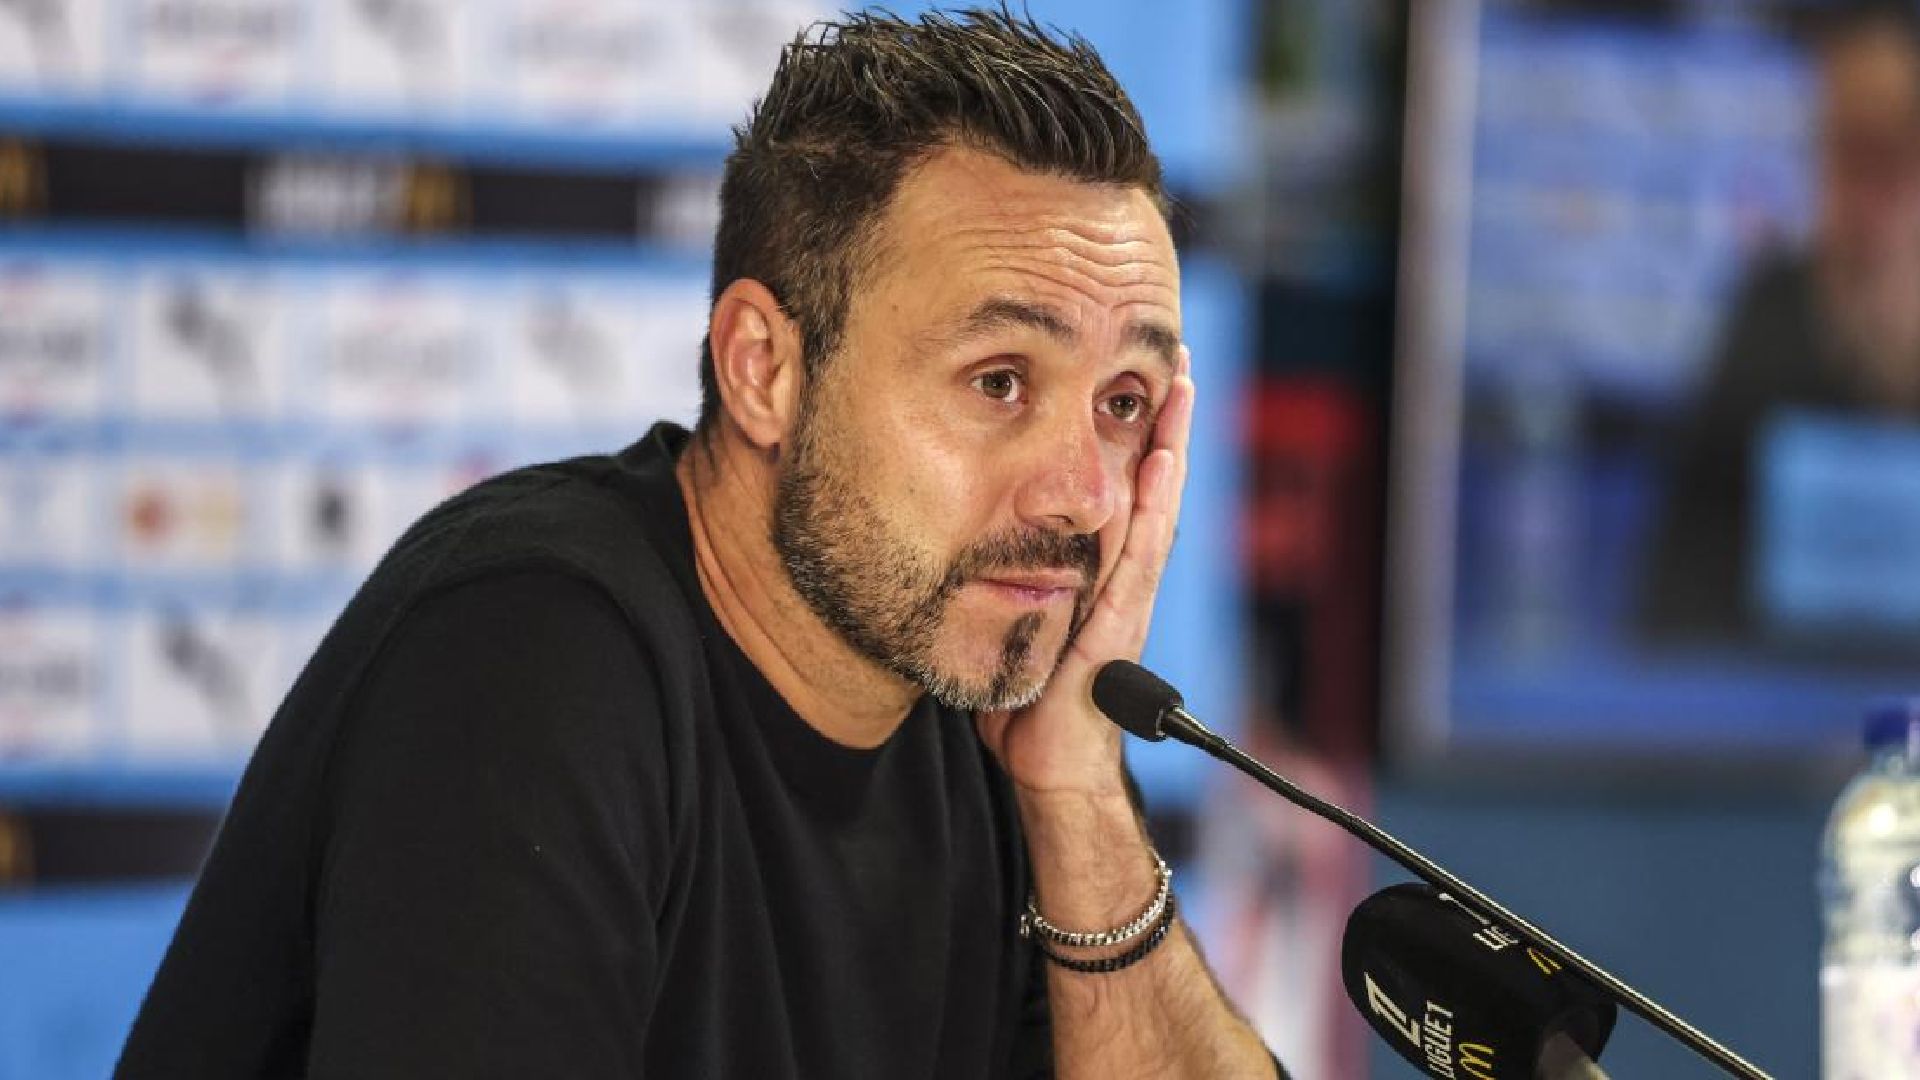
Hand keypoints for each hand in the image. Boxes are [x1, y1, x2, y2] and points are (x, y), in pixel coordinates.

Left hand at [975, 346, 1194, 797]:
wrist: (1045, 767)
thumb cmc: (1021, 704)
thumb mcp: (1002, 622)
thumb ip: (992, 580)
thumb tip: (942, 538)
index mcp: (1088, 571)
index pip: (1112, 486)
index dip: (1122, 431)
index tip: (1126, 373)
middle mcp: (1115, 576)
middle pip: (1143, 483)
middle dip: (1158, 420)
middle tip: (1172, 356)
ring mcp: (1123, 597)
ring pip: (1152, 504)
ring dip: (1168, 443)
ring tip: (1179, 384)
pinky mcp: (1119, 623)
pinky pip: (1141, 552)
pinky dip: (1155, 502)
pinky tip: (1161, 457)